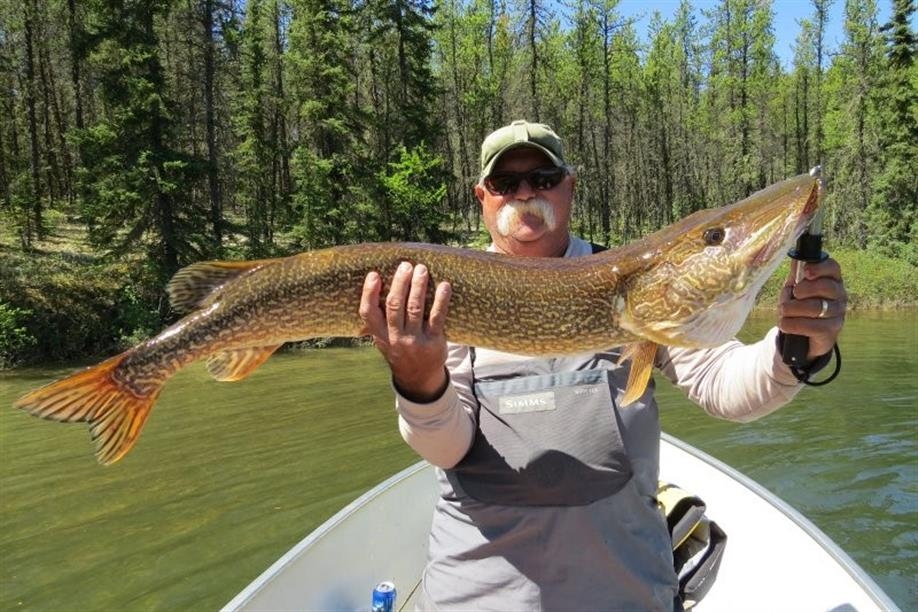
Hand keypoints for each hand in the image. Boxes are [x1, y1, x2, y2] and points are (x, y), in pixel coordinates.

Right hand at [359, 261, 451, 401]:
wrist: (418, 377)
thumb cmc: (399, 349)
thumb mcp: (383, 338)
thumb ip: (379, 318)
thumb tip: (375, 284)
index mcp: (379, 335)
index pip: (368, 313)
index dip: (369, 293)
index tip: (374, 274)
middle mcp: (395, 338)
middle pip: (394, 306)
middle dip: (400, 283)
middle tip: (406, 265)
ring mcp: (414, 340)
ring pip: (414, 308)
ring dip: (418, 286)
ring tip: (421, 269)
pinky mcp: (433, 341)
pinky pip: (437, 317)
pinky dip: (441, 300)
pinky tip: (444, 286)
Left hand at [778, 258, 846, 361]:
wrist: (803, 335)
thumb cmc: (799, 306)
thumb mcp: (794, 289)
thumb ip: (796, 276)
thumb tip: (796, 259)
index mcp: (831, 279)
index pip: (833, 267)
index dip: (820, 267)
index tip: (805, 271)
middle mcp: (839, 295)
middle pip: (825, 286)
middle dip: (803, 289)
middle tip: (793, 295)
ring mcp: (838, 313)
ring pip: (816, 307)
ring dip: (793, 308)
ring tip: (783, 310)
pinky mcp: (831, 330)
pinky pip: (812, 326)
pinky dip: (793, 324)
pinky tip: (784, 323)